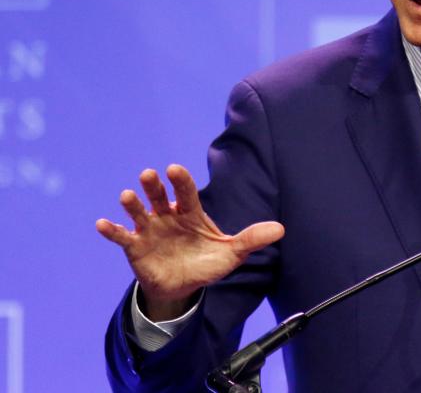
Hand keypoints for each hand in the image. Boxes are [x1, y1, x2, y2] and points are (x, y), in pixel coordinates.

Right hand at [96, 164, 283, 319]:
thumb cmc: (207, 263)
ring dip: (132, 204)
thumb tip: (281, 229)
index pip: (186, 192)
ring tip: (127, 196)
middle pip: (160, 196)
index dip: (180, 181)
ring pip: (139, 212)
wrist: (184, 287)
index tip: (174, 169)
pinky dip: (112, 230)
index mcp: (191, 213)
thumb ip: (252, 239)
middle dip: (154, 185)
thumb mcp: (232, 254)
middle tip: (150, 174)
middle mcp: (168, 216)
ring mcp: (150, 230)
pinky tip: (102, 224)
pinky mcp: (135, 247)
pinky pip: (122, 237)